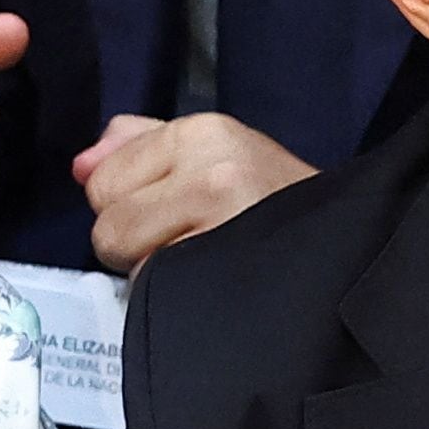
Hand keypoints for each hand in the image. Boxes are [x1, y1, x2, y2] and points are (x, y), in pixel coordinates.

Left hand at [69, 110, 315, 272]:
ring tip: (200, 263)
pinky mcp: (220, 270)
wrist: (346, 253)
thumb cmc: (275, 207)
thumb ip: (142, 147)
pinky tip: (207, 285)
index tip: (174, 210)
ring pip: (128, 260)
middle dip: (134, 241)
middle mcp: (213, 168)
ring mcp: (221, 220)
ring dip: (153, 271)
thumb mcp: (216, 155)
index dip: (125, 204)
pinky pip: (154, 291)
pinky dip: (171, 296)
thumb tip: (82, 162)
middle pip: (107, 222)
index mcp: (206, 131)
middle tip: (190, 240)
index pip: (103, 178)